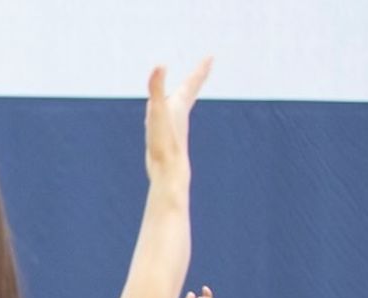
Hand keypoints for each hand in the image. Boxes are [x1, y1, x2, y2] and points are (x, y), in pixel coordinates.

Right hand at [144, 58, 211, 185]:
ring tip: (188, 87)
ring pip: (183, 104)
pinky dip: (171, 110)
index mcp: (179, 105)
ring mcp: (175, 125)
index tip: (210, 57)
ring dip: (186, 94)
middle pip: (191, 91)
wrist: (168, 169)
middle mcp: (180, 113)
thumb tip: (160, 65)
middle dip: (197, 78)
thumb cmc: (164, 141)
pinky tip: (168, 115)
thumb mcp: (157, 110)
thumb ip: (156, 88)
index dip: (200, 69)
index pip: (192, 83)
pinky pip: (171, 117)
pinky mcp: (168, 135)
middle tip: (205, 67)